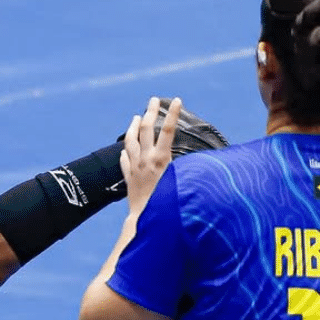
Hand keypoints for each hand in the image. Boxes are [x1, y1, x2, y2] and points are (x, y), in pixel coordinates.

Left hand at [121, 96, 178, 215]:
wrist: (145, 219)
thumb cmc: (168, 204)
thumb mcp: (181, 182)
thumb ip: (185, 167)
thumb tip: (195, 159)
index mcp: (161, 159)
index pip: (167, 130)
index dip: (171, 114)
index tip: (176, 100)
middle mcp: (145, 159)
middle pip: (145, 129)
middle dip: (149, 112)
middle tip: (153, 100)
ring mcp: (135, 167)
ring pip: (130, 140)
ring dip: (132, 127)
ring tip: (134, 117)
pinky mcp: (128, 177)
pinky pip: (124, 160)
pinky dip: (126, 151)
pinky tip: (125, 149)